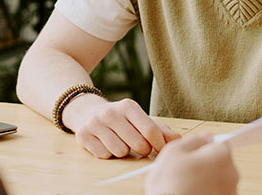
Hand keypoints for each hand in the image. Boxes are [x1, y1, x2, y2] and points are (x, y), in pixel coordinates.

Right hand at [63, 96, 180, 158]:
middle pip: (138, 144)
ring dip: (123, 152)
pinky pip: (104, 155)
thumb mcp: (138, 118)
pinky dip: (108, 153)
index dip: (159, 145)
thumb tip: (178, 139)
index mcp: (128, 106)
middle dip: (142, 149)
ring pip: (120, 152)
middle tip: (138, 145)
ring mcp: (95, 123)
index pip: (150, 131)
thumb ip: (159, 129)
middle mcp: (111, 112)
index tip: (160, 149)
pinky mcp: (83, 135)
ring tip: (120, 142)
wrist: (86, 111)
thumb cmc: (120, 118)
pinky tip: (106, 143)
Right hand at [145, 133, 238, 194]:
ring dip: (206, 179)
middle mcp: (231, 175)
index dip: (205, 146)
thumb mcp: (173, 152)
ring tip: (186, 186)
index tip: (195, 152)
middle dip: (206, 163)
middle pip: (220, 161)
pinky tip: (191, 194)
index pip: (220, 142)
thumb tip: (206, 137)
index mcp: (221, 156)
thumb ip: (193, 140)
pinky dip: (207, 192)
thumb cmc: (170, 186)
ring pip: (218, 178)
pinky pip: (217, 192)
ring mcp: (230, 192)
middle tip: (185, 170)